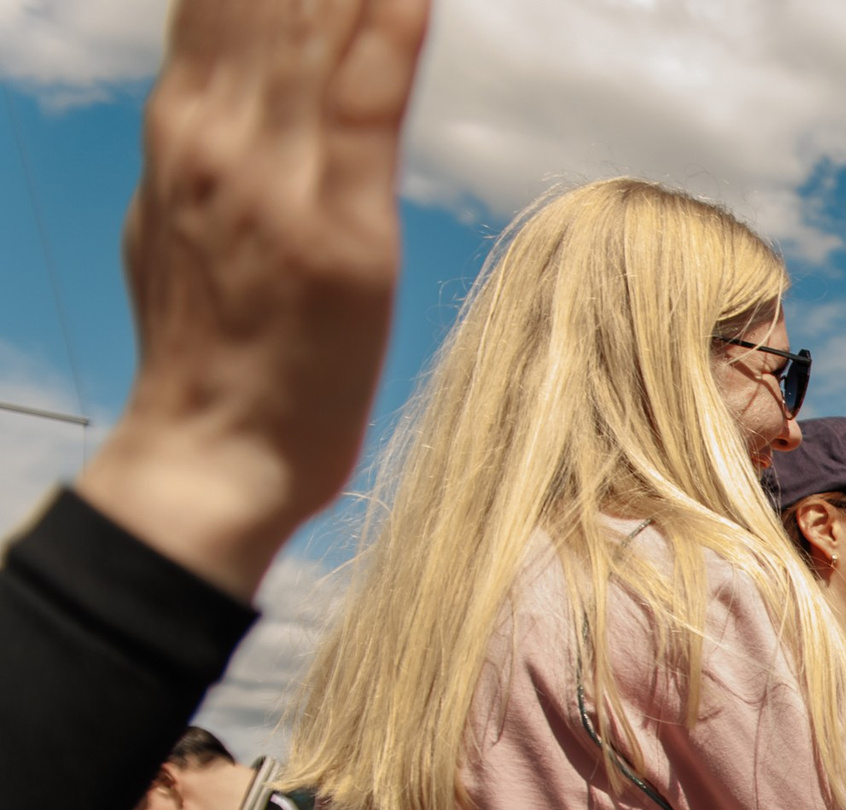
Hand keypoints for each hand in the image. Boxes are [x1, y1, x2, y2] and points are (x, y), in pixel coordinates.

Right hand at [73, 0, 429, 598]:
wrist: (211, 456)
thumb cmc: (214, 351)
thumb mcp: (186, 219)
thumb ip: (206, 139)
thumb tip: (213, 80)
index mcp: (187, 126)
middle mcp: (221, 133)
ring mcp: (277, 178)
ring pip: (307, 22)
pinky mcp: (340, 228)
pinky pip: (363, 106)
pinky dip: (384, 30)